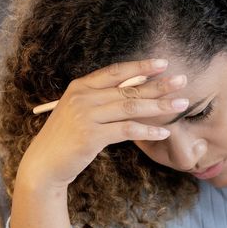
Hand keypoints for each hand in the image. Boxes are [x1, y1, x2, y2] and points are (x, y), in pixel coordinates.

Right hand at [19, 58, 189, 187]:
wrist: (44, 164)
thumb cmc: (66, 139)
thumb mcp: (79, 113)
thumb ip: (101, 100)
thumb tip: (134, 91)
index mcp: (80, 86)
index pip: (115, 71)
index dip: (140, 66)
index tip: (163, 63)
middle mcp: (82, 97)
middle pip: (128, 88)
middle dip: (158, 85)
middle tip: (182, 81)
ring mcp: (86, 116)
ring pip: (131, 107)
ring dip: (159, 106)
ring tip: (181, 104)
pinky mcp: (91, 136)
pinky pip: (127, 130)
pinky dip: (147, 131)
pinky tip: (164, 131)